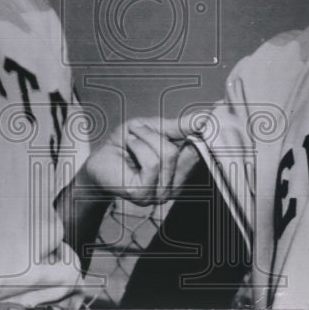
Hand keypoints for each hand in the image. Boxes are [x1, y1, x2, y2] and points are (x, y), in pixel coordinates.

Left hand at [82, 116, 200, 205]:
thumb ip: (179, 126)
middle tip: (140, 131)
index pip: (201, 151)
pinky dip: (139, 147)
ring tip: (132, 140)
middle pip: (187, 150)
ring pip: (168, 155)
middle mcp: (173, 188)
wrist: (97, 158)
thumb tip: (204, 117)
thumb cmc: (123, 145)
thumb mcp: (154, 129)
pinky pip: (152, 163)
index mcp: (179, 174)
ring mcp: (159, 194)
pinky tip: (130, 147)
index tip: (211, 115)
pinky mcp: (143, 194)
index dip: (205, 133)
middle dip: (160, 133)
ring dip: (146, 138)